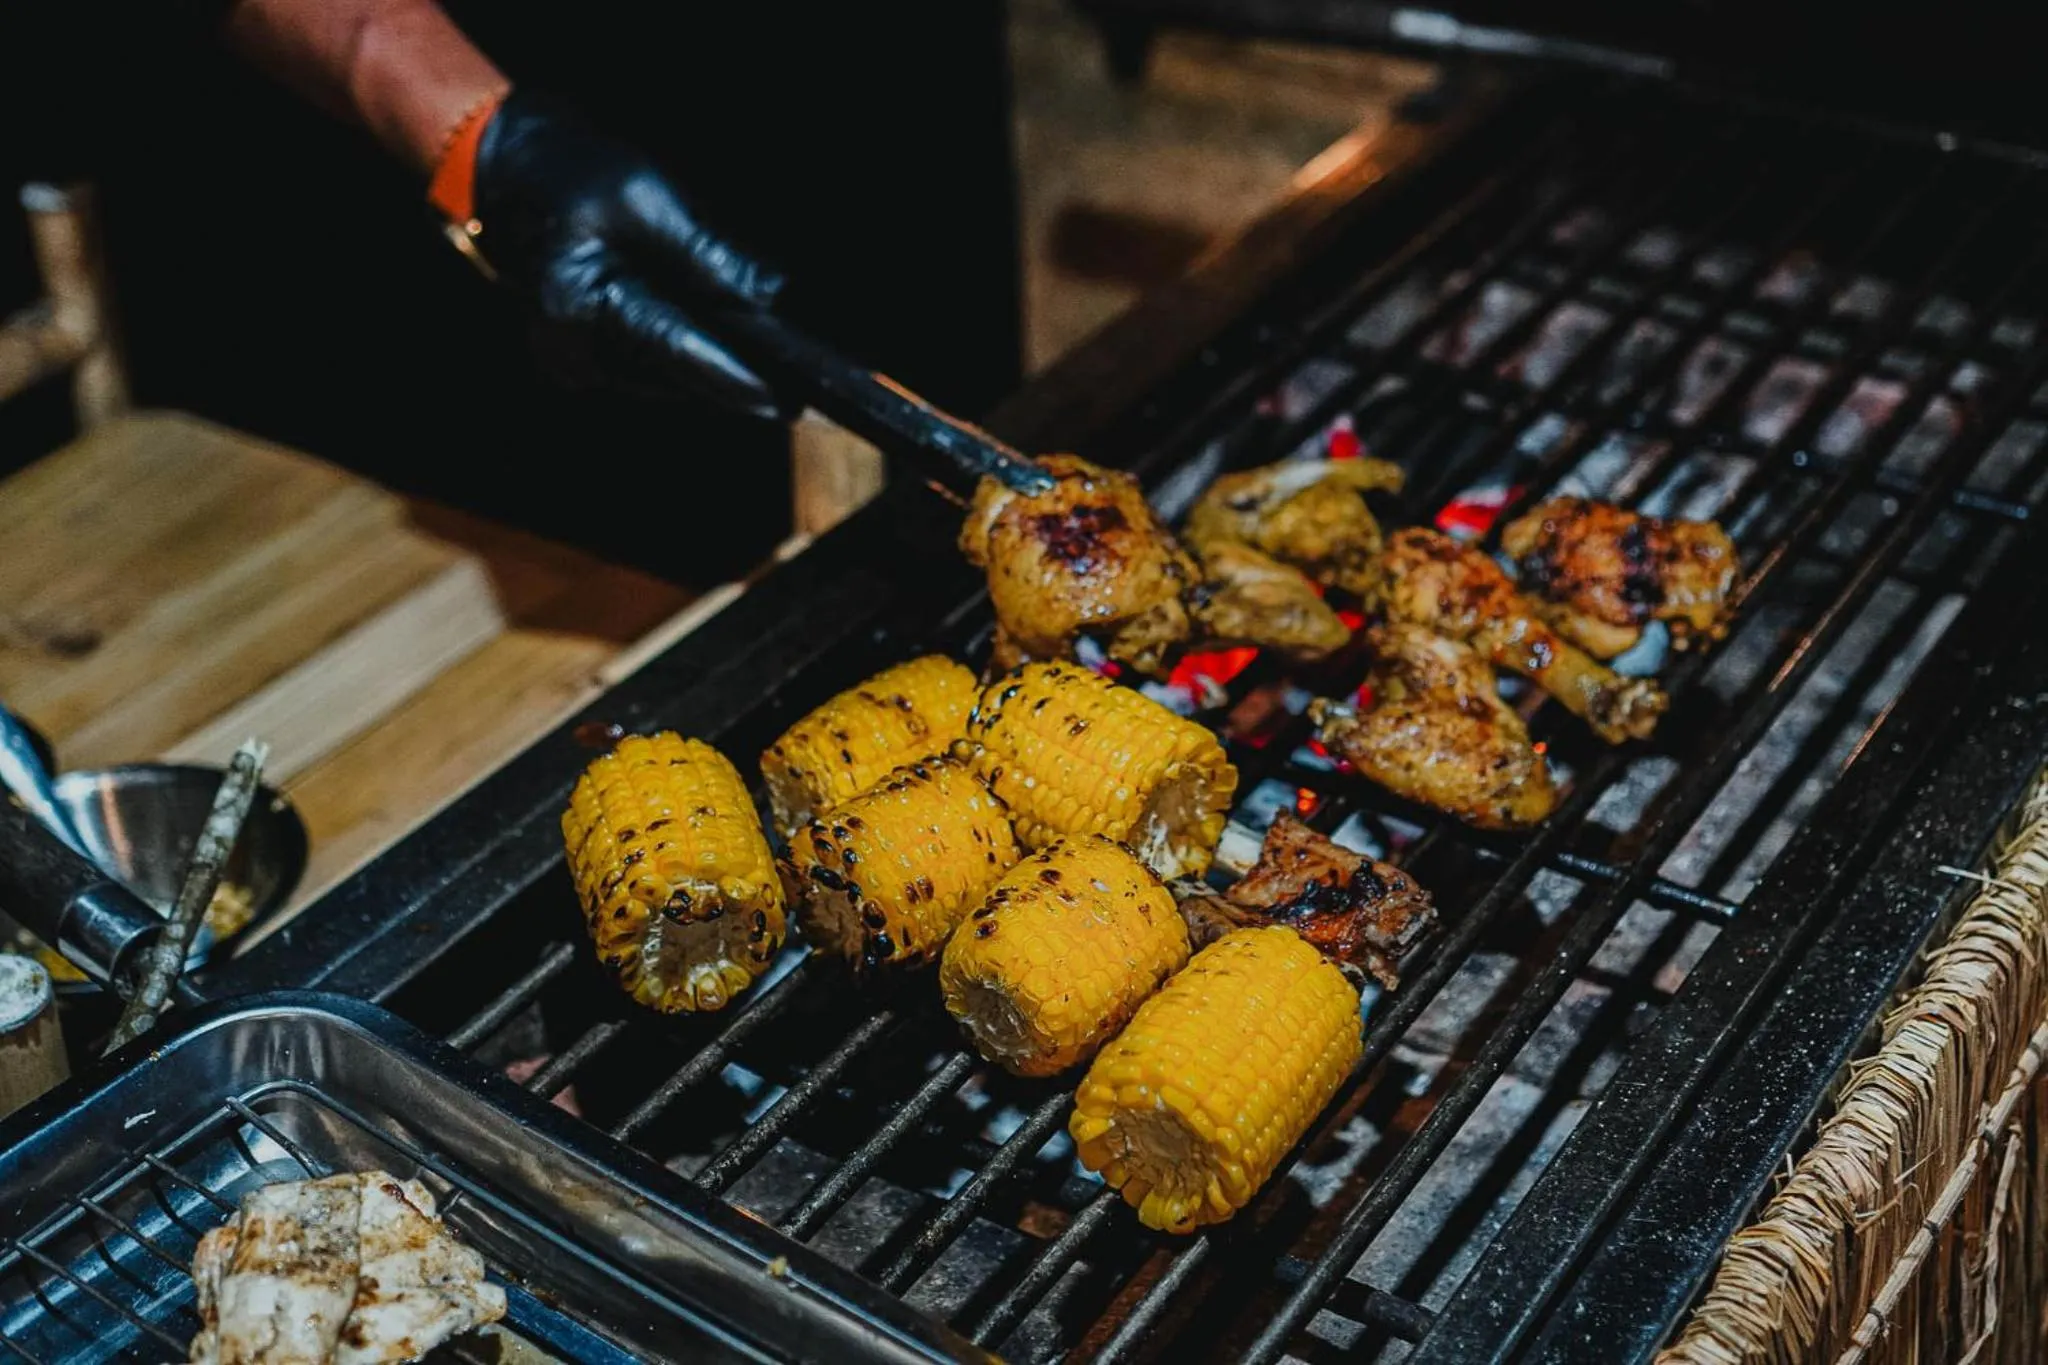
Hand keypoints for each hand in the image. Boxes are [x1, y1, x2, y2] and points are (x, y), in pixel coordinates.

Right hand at [465, 90, 789, 418]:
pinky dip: (695, 362)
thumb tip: (768, 298)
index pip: (675, 351)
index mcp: (578, 306)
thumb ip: (705, 255)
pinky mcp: (592, 359)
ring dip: (721, 377)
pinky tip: (739, 360)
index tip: (790, 398)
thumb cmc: (575, 176)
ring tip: (783, 382)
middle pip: (676, 378)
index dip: (739, 378)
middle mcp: (574, 350)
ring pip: (669, 380)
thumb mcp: (646, 198)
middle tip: (805, 399)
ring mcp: (579, 361)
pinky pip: (656, 369)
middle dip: (741, 384)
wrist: (513, 174)